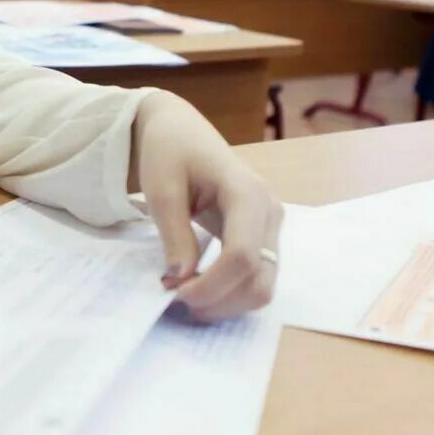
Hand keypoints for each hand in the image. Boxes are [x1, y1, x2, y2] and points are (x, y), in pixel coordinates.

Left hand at [129, 92, 281, 322]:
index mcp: (247, 192)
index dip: (211, 285)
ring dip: (227, 303)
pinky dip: (232, 293)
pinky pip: (258, 277)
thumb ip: (174, 234)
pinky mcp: (265, 237)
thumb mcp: (161, 188)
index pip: (242, 255)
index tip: (173, 293)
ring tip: (186, 295)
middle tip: (176, 300)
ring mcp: (272, 225)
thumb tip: (181, 280)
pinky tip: (201, 287)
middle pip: (260, 277)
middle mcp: (270, 211)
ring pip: (264, 285)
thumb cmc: (170, 151)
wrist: (182, 132)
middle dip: (220, 301)